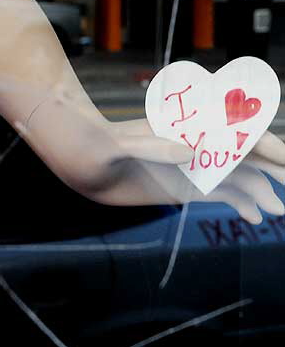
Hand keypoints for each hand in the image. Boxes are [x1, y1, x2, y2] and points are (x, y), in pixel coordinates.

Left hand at [16, 90, 284, 223]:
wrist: (82, 163)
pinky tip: (255, 216)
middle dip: (272, 166)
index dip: (261, 143)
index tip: (284, 159)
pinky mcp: (184, 187)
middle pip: (243, 153)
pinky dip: (241, 203)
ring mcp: (191, 168)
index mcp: (183, 130)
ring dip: (261, 190)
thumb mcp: (120, 145)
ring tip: (279, 210)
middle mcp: (194, 146)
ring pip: (237, 177)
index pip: (231, 132)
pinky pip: (220, 194)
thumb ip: (151, 145)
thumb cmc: (97, 145)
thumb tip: (190, 150)